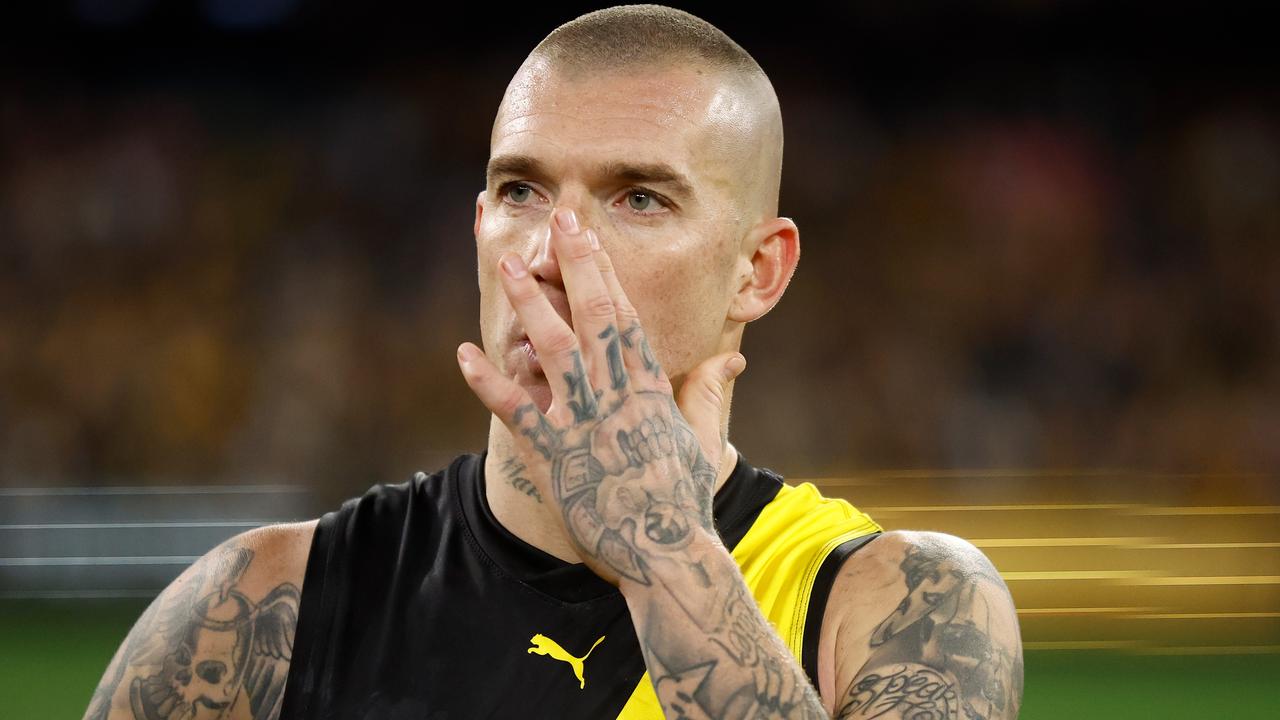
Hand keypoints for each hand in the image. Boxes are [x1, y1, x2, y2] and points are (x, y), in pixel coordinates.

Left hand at [456, 208, 745, 586]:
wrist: (665, 553)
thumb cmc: (684, 498)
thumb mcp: (704, 440)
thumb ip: (709, 393)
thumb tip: (732, 358)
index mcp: (650, 387)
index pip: (625, 315)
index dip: (603, 270)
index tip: (588, 234)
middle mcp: (616, 395)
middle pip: (593, 316)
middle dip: (575, 264)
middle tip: (558, 220)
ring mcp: (583, 423)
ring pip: (553, 349)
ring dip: (530, 305)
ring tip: (512, 265)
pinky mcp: (553, 457)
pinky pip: (515, 411)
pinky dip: (489, 382)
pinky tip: (464, 353)